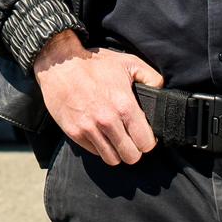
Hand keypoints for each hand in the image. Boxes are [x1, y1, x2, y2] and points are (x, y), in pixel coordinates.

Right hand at [33, 32, 163, 165]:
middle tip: (130, 141)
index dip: (148, 142)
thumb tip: (161, 92)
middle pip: (131, 156)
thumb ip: (151, 77)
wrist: (60, 64)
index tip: (143, 136)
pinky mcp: (74, 132)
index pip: (146, 143)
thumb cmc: (94, 64)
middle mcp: (108, 120)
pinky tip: (99, 135)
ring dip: (116, 152)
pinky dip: (99, 147)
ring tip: (115, 141)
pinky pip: (94, 152)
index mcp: (125, 106)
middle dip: (134, 150)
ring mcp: (89, 128)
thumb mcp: (128, 62)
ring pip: (112, 159)